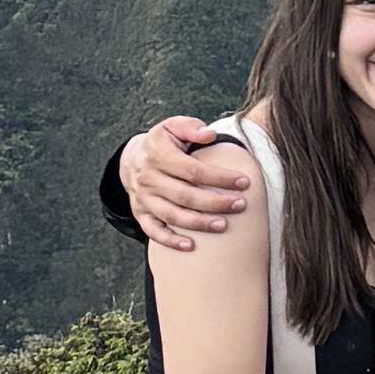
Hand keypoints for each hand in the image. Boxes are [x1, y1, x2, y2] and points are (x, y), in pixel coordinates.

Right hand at [117, 115, 249, 253]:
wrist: (130, 159)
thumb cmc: (162, 143)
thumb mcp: (172, 126)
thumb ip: (191, 127)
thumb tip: (210, 135)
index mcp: (158, 155)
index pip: (193, 170)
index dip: (220, 178)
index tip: (244, 182)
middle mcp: (148, 178)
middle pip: (185, 195)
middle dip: (215, 202)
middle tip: (240, 205)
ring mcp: (143, 198)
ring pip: (172, 215)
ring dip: (199, 223)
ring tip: (224, 225)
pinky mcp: (140, 213)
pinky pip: (153, 231)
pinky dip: (171, 241)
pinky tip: (191, 246)